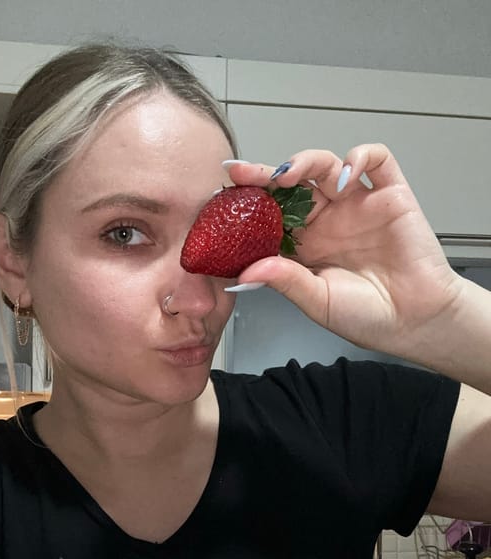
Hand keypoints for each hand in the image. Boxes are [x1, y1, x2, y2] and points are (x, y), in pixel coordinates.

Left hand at [227, 143, 461, 360]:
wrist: (415, 322)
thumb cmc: (367, 316)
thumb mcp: (317, 301)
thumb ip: (285, 281)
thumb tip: (246, 271)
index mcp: (305, 244)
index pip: (271, 214)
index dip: (249, 203)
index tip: (223, 196)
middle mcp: (328, 220)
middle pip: (292, 184)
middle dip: (266, 175)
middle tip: (243, 175)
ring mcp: (357, 205)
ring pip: (326, 165)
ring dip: (304, 161)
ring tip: (288, 174)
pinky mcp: (391, 195)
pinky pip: (377, 160)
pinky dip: (359, 157)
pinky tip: (345, 175)